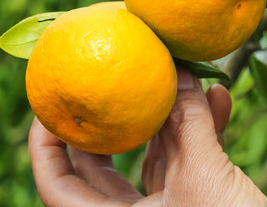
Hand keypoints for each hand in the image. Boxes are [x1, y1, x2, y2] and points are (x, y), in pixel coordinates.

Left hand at [29, 68, 266, 206]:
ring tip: (184, 79)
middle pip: (104, 165)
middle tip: (114, 83)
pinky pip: (188, 158)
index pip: (58, 184)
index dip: (46, 145)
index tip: (51, 108)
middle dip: (114, 119)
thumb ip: (189, 122)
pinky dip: (201, 129)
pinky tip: (220, 99)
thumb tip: (180, 72)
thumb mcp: (204, 175)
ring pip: (153, 154)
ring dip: (170, 116)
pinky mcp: (196, 197)